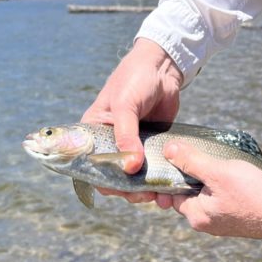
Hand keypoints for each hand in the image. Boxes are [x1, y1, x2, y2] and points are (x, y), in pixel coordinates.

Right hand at [81, 37, 183, 200]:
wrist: (163, 66)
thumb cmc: (136, 79)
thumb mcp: (126, 106)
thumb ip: (126, 136)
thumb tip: (131, 167)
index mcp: (95, 131)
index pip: (92, 164)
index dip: (102, 180)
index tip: (119, 190)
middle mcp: (111, 141)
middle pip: (115, 175)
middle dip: (128, 189)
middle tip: (144, 195)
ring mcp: (133, 144)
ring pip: (136, 175)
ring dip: (145, 187)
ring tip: (159, 195)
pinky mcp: (152, 144)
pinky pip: (154, 166)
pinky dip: (159, 178)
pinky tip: (169, 187)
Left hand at [155, 140, 261, 239]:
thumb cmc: (253, 192)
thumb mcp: (218, 172)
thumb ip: (191, 161)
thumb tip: (168, 150)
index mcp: (197, 216)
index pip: (173, 192)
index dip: (173, 171)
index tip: (178, 153)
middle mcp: (208, 223)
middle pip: (190, 192)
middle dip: (194, 172)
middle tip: (200, 151)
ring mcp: (224, 221)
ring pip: (208, 193)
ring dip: (210, 176)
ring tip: (218, 158)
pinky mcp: (239, 216)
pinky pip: (223, 197)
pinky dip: (224, 183)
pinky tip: (233, 169)